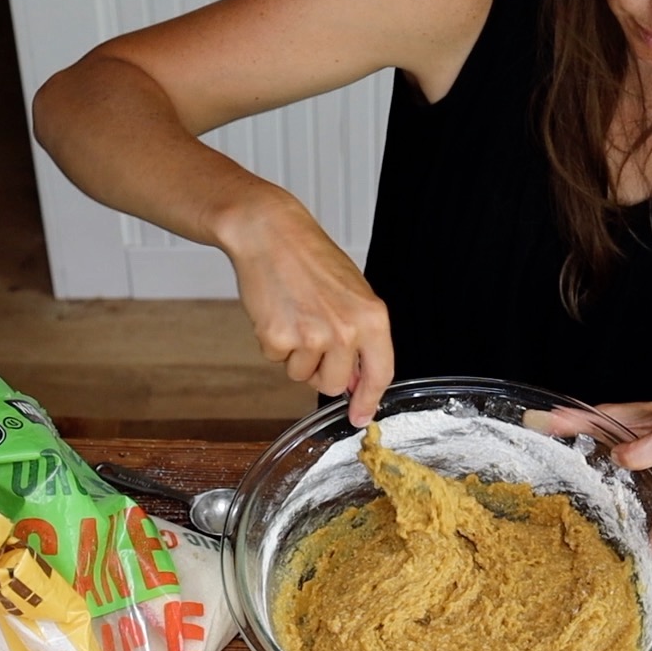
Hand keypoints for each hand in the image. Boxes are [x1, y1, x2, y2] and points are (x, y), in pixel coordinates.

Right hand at [218, 193, 394, 424]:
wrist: (271, 234)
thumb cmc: (312, 260)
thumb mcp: (353, 295)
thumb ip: (361, 338)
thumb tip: (356, 383)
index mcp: (372, 318)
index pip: (380, 374)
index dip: (369, 401)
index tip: (361, 417)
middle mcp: (345, 330)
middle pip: (335, 385)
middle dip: (323, 372)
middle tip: (313, 337)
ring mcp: (311, 336)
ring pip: (303, 375)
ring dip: (296, 355)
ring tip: (295, 315)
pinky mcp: (278, 338)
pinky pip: (276, 360)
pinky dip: (274, 342)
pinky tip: (277, 311)